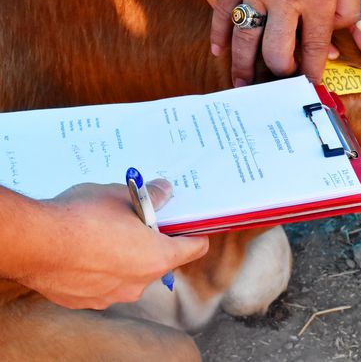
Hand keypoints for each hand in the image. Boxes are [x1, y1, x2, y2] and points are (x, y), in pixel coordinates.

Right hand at [16, 180, 207, 309]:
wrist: (34, 243)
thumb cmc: (81, 217)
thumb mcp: (121, 195)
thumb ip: (150, 196)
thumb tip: (164, 190)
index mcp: (158, 257)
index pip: (194, 248)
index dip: (193, 232)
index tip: (189, 222)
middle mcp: (140, 284)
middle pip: (161, 260)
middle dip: (153, 241)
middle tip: (139, 220)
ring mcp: (112, 296)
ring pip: (131, 273)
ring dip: (126, 256)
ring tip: (106, 233)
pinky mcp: (87, 301)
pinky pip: (103, 283)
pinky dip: (100, 269)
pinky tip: (84, 251)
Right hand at [209, 0, 360, 85]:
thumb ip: (354, 18)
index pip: (314, 48)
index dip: (312, 71)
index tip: (311, 84)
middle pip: (277, 51)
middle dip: (280, 73)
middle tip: (281, 81)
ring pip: (245, 39)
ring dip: (244, 67)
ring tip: (245, 85)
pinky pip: (222, 14)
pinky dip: (219, 36)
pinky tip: (221, 53)